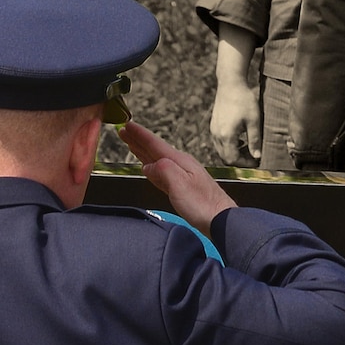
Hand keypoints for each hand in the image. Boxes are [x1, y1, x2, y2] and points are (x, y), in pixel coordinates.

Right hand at [120, 121, 237, 236]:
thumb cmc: (203, 204)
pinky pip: (161, 172)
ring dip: (143, 151)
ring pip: (157, 159)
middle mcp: (181, 165)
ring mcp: (182, 176)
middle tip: (124, 130)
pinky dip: (152, 167)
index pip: (154, 144)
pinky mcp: (182, 188)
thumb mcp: (179, 184)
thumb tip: (148, 166)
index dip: (139, 134)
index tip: (127, 124)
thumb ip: (163, 170)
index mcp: (179, 161)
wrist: (221, 220)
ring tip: (132, 144)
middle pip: (154, 149)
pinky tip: (148, 167)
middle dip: (138, 140)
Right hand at [209, 76, 262, 164]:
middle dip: (240, 160)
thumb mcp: (254, 121)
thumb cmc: (244, 100)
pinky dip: (229, 146)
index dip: (245, 164)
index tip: (256, 161)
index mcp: (226, 135)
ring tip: (248, 148)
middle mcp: (217, 135)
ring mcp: (213, 130)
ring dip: (234, 153)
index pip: (232, 160)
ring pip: (221, 151)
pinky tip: (241, 139)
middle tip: (253, 157)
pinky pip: (219, 143)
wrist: (231, 83)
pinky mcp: (213, 125)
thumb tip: (257, 157)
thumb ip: (255, 140)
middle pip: (225, 158)